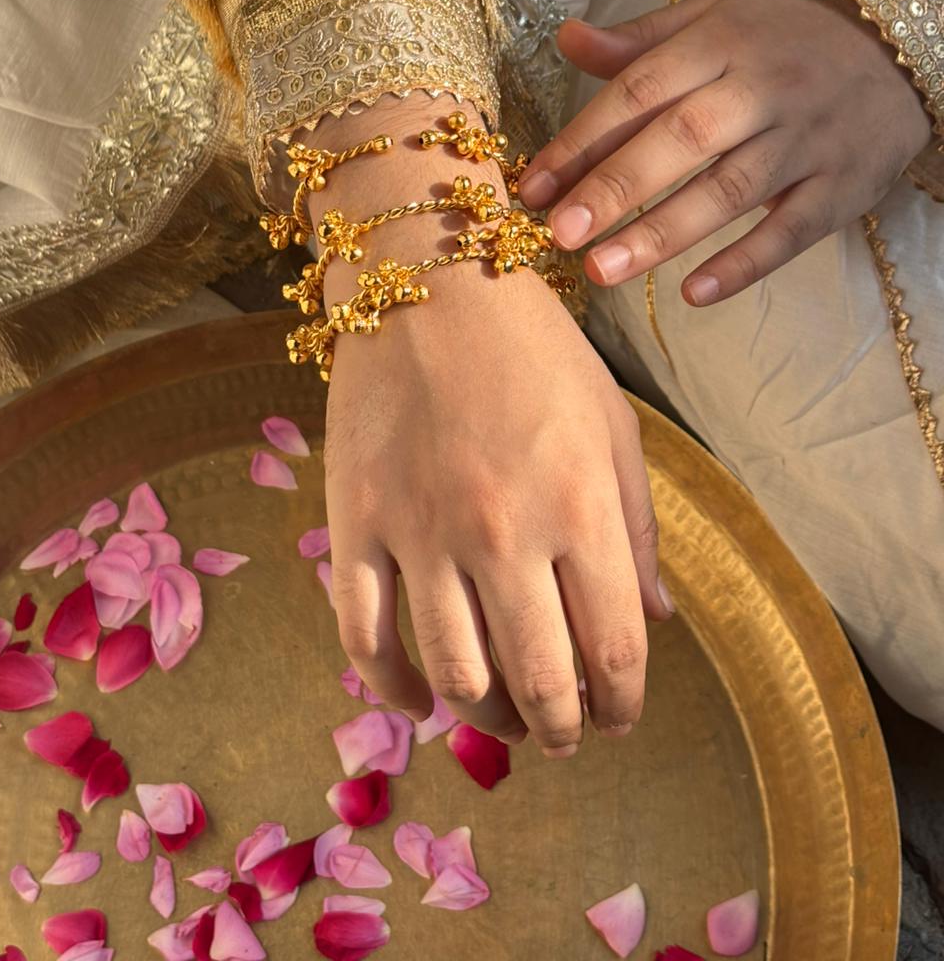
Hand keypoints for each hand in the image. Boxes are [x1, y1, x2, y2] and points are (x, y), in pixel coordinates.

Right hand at [305, 95, 673, 756]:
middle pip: (540, 681)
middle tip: (565, 733)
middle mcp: (503, 533)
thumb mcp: (613, 422)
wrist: (426, 278)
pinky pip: (365, 637)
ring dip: (487, 717)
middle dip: (562, 727)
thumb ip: (638, 526)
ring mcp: (421, 532)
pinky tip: (418, 697)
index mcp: (581, 506)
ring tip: (504, 718)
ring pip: (455, 674)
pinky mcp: (355, 523)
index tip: (620, 716)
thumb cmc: (534, 346)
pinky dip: (394, 686)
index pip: (616, 649)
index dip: (624, 702)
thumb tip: (656, 617)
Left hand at [518, 0, 931, 303]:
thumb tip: (565, 38)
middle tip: (561, 233)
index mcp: (722, 42)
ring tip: (603, 270)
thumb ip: (640, 40)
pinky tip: (694, 293)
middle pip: (683, 139)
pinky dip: (745, 264)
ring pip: (731, 190)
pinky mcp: (840, 188)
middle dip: (617, 188)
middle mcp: (763, 89)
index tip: (534, 187)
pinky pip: (791, 231)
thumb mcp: (714, 21)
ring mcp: (805, 140)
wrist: (896, 56)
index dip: (584, 139)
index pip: (641, 89)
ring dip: (664, 233)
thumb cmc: (781, 44)